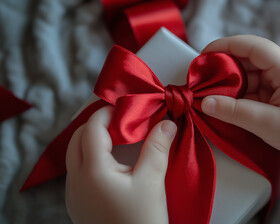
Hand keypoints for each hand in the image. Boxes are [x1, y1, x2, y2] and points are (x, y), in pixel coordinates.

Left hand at [65, 106, 176, 223]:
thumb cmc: (142, 219)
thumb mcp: (152, 181)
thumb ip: (158, 147)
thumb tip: (168, 122)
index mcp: (92, 171)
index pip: (91, 129)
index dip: (106, 113)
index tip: (123, 106)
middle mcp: (76, 181)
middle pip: (77, 139)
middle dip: (96, 125)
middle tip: (120, 120)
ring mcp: (73, 194)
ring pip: (74, 155)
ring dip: (91, 140)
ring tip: (116, 137)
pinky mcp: (77, 203)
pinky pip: (77, 170)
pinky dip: (90, 157)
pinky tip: (110, 161)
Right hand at [201, 35, 279, 175]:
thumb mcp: (267, 124)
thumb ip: (234, 111)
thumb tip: (204, 102)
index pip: (253, 46)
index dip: (225, 46)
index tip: (204, 55)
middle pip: (250, 59)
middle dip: (225, 68)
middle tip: (203, 80)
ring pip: (251, 75)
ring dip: (232, 84)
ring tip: (212, 94)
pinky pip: (257, 88)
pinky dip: (242, 95)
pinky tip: (228, 103)